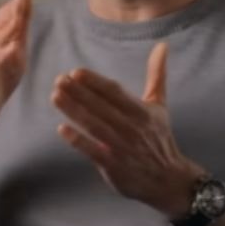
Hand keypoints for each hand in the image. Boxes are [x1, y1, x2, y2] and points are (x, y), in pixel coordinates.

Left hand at [52, 41, 203, 218]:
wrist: (168, 180)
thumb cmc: (159, 139)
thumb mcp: (159, 106)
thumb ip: (157, 75)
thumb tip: (162, 45)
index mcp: (142, 112)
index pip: (115, 92)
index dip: (94, 82)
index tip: (75, 72)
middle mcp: (132, 127)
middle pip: (101, 107)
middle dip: (79, 93)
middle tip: (58, 80)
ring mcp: (122, 147)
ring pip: (95, 126)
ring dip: (74, 111)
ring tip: (55, 96)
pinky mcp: (114, 165)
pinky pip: (93, 151)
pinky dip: (78, 140)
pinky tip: (61, 129)